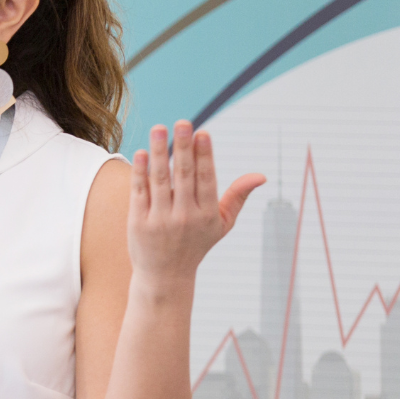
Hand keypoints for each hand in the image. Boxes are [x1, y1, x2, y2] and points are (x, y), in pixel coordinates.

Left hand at [129, 121, 264, 284]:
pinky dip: (140, 172)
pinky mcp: (138, 222)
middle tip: (183, 122)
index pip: (207, 180)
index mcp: (207, 214)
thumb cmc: (196, 244)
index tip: (202, 133)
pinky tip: (142, 152)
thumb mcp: (221, 224)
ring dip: (160, 152)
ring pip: (160, 180)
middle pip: (184, 176)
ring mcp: (160, 220)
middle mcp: (184, 217)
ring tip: (159, 128)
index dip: (205, 156)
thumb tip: (260, 176)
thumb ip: (237, 197)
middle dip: (184, 148)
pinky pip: (140, 192)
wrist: (165, 276)